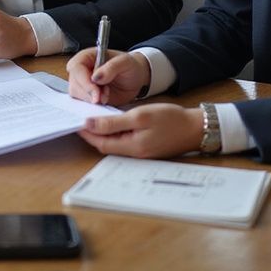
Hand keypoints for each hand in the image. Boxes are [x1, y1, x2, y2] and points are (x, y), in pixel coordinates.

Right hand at [67, 48, 150, 105]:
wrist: (135, 77)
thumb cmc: (129, 65)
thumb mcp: (125, 62)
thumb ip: (111, 67)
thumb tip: (96, 77)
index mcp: (86, 57)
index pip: (76, 68)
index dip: (84, 81)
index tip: (96, 92)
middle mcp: (81, 70)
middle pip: (74, 83)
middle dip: (89, 93)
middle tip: (105, 97)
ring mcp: (83, 84)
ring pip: (76, 95)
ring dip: (91, 100)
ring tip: (107, 96)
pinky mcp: (87, 96)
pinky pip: (83, 103)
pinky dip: (93, 105)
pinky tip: (104, 101)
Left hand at [77, 103, 204, 158]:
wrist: (195, 127)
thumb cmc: (170, 119)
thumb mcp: (139, 116)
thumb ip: (113, 122)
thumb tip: (90, 124)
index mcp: (132, 147)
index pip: (101, 142)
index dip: (86, 133)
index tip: (74, 122)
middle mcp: (135, 154)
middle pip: (106, 145)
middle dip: (91, 134)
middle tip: (79, 119)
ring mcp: (141, 152)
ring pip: (114, 144)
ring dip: (102, 133)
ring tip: (91, 119)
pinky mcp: (146, 147)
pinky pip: (124, 142)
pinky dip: (114, 133)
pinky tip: (111, 123)